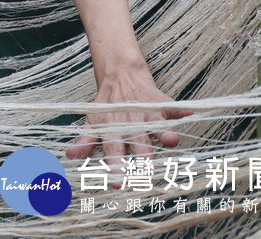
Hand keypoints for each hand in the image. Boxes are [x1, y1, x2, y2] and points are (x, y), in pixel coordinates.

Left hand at [66, 65, 190, 164]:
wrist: (120, 75)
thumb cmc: (107, 106)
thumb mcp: (93, 122)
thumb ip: (86, 141)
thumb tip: (71, 156)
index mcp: (113, 128)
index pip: (114, 150)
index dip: (116, 167)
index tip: (118, 184)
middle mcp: (131, 122)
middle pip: (139, 142)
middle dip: (144, 158)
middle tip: (148, 173)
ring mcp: (148, 112)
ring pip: (157, 124)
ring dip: (164, 132)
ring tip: (171, 140)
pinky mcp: (163, 103)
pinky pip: (173, 106)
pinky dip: (181, 109)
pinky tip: (189, 113)